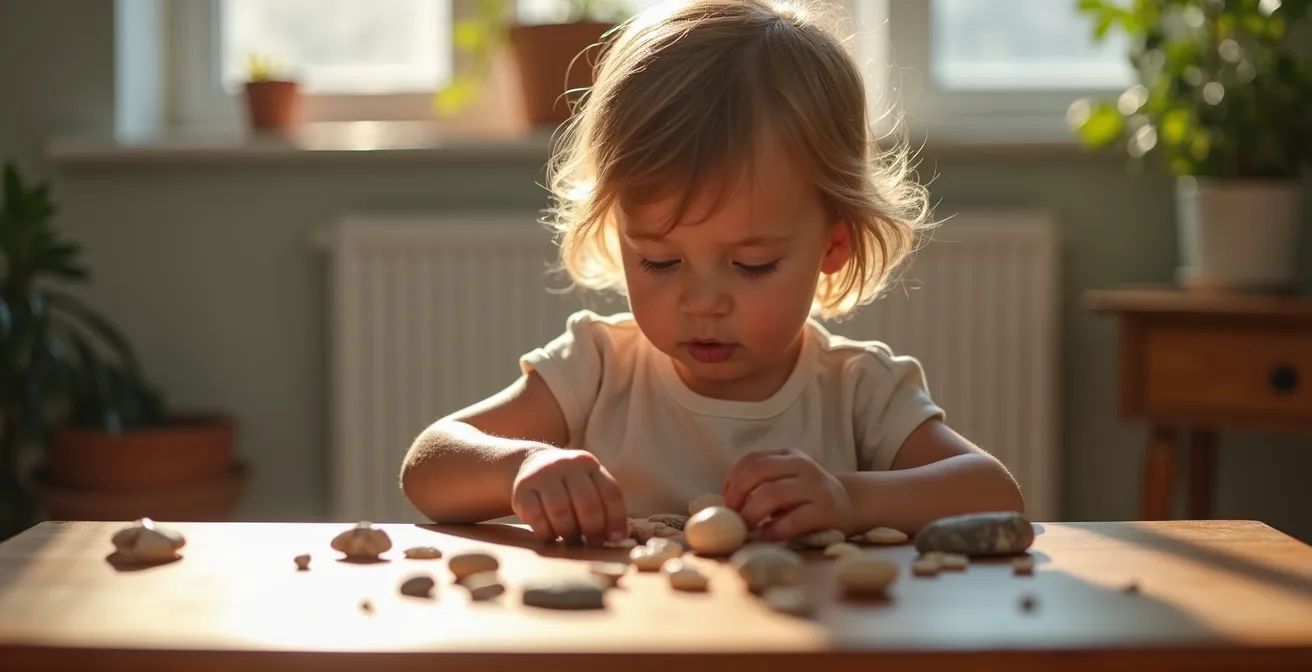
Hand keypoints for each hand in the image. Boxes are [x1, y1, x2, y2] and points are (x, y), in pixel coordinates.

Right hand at [512, 446, 627, 544]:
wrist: (528, 464)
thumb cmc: (566, 484)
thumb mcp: (587, 483)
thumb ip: (603, 504)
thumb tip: (619, 536)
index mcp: (589, 464)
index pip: (610, 493)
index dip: (616, 519)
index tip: (615, 539)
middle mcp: (567, 464)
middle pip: (588, 504)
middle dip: (593, 530)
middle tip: (592, 543)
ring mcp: (542, 475)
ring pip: (562, 511)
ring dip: (569, 533)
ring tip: (572, 540)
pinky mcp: (522, 489)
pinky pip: (537, 518)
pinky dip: (547, 533)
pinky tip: (551, 536)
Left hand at [721, 448, 853, 541]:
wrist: (850, 505)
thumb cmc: (807, 497)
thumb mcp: (786, 480)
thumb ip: (761, 484)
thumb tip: (725, 503)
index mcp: (789, 456)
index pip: (754, 459)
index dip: (734, 478)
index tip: (726, 498)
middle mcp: (803, 466)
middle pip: (760, 471)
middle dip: (739, 493)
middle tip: (732, 514)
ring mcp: (815, 487)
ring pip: (774, 493)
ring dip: (753, 512)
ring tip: (747, 527)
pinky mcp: (825, 511)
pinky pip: (794, 519)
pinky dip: (775, 529)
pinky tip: (766, 536)